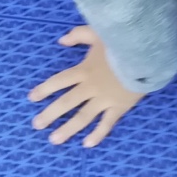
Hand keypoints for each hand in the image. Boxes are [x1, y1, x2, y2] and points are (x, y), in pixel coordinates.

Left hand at [28, 26, 143, 147]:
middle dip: (50, 114)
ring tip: (54, 140)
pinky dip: (98, 134)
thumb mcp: (97, 32)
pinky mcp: (119, 107)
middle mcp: (90, 87)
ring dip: (68, 129)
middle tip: (37, 125)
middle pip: (67, 102)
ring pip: (83, 116)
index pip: (59, 81)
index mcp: (84, 70)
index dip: (44, 89)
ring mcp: (104, 99)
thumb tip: (60, 40)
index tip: (31, 98)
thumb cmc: (121, 41)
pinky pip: (107, 123)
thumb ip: (78, 35)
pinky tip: (87, 144)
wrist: (145, 53)